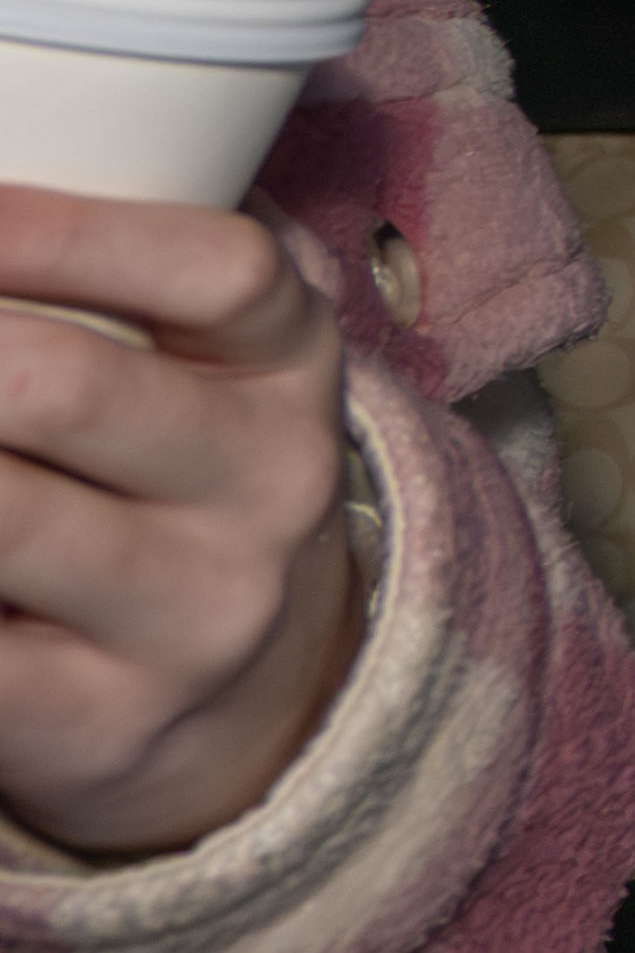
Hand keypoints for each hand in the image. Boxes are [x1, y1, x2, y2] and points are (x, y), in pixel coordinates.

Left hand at [0, 186, 365, 862]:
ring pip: (0, 519)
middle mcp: (268, 489)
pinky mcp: (100, 721)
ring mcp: (194, 614)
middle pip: (70, 385)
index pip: (218, 270)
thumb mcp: (199, 381)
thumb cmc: (169, 497)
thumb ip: (107, 300)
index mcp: (288, 370)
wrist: (247, 712)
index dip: (63, 230)